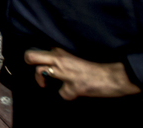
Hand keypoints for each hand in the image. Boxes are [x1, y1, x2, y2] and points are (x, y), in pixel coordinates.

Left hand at [25, 47, 140, 99]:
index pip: (41, 47)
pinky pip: (62, 93)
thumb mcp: (78, 55)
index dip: (37, 53)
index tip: (36, 57)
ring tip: (43, 84)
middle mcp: (61, 59)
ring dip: (41, 80)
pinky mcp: (73, 87)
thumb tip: (53, 59)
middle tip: (31, 65)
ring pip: (39, 72)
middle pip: (32, 56)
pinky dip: (67, 95)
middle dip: (28, 60)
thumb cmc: (99, 64)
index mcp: (63, 50)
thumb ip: (64, 55)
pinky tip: (73, 93)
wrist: (114, 76)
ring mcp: (66, 73)